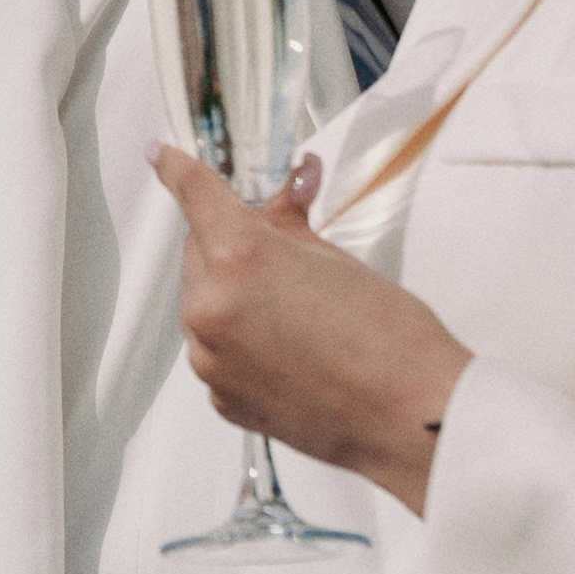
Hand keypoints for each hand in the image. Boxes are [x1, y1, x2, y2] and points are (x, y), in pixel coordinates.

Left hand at [150, 145, 470, 517]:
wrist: (412, 417)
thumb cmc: (387, 336)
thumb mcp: (332, 257)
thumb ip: (289, 223)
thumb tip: (288, 189)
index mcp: (238, 256)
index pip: (194, 193)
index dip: (177, 169)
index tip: (162, 156)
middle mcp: (211, 307)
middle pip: (200, 250)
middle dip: (231, 244)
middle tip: (284, 257)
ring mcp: (212, 359)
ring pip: (204, 301)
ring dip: (233, 295)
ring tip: (296, 314)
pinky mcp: (222, 399)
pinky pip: (217, 349)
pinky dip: (240, 341)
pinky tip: (289, 351)